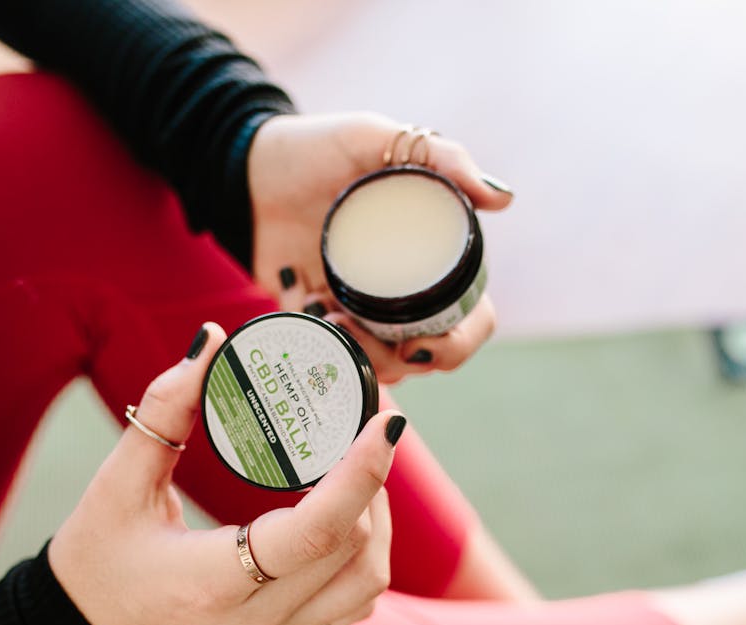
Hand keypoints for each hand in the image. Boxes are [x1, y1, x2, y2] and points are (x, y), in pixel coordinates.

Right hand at [48, 323, 405, 624]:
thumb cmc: (95, 560)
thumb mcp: (116, 483)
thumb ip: (165, 410)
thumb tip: (211, 340)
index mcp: (210, 584)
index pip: (316, 534)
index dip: (361, 475)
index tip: (385, 423)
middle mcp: (254, 621)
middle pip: (354, 550)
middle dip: (372, 480)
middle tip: (366, 423)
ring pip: (366, 583)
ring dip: (378, 521)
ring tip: (359, 466)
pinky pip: (354, 603)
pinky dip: (366, 556)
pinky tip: (349, 516)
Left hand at [248, 112, 512, 383]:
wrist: (242, 167)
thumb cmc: (315, 147)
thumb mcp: (375, 138)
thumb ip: (442, 158)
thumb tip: (503, 199)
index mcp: (430, 256)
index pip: (472, 317)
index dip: (462, 341)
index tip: (427, 343)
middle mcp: (402, 292)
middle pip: (430, 354)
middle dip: (407, 361)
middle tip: (371, 337)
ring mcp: (359, 310)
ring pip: (383, 365)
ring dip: (366, 359)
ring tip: (334, 321)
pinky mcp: (317, 320)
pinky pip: (330, 356)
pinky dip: (325, 349)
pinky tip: (310, 314)